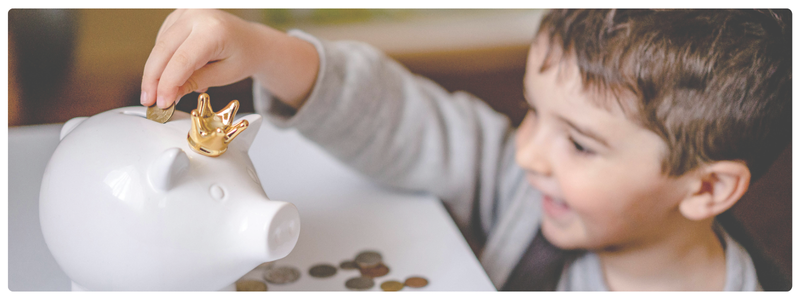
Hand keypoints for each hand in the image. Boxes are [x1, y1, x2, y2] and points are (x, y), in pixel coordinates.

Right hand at [141, 9, 318, 108]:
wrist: (252, 41)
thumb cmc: (243, 57)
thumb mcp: (224, 75)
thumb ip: (195, 82)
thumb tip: (168, 94)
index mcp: (214, 30)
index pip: (182, 60)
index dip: (167, 83)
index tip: (161, 103)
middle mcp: (198, 16)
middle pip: (163, 49)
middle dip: (153, 79)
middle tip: (149, 101)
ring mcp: (187, 12)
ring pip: (159, 45)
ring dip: (157, 71)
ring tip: (168, 92)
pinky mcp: (179, 15)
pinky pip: (163, 39)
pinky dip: (164, 59)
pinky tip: (174, 73)